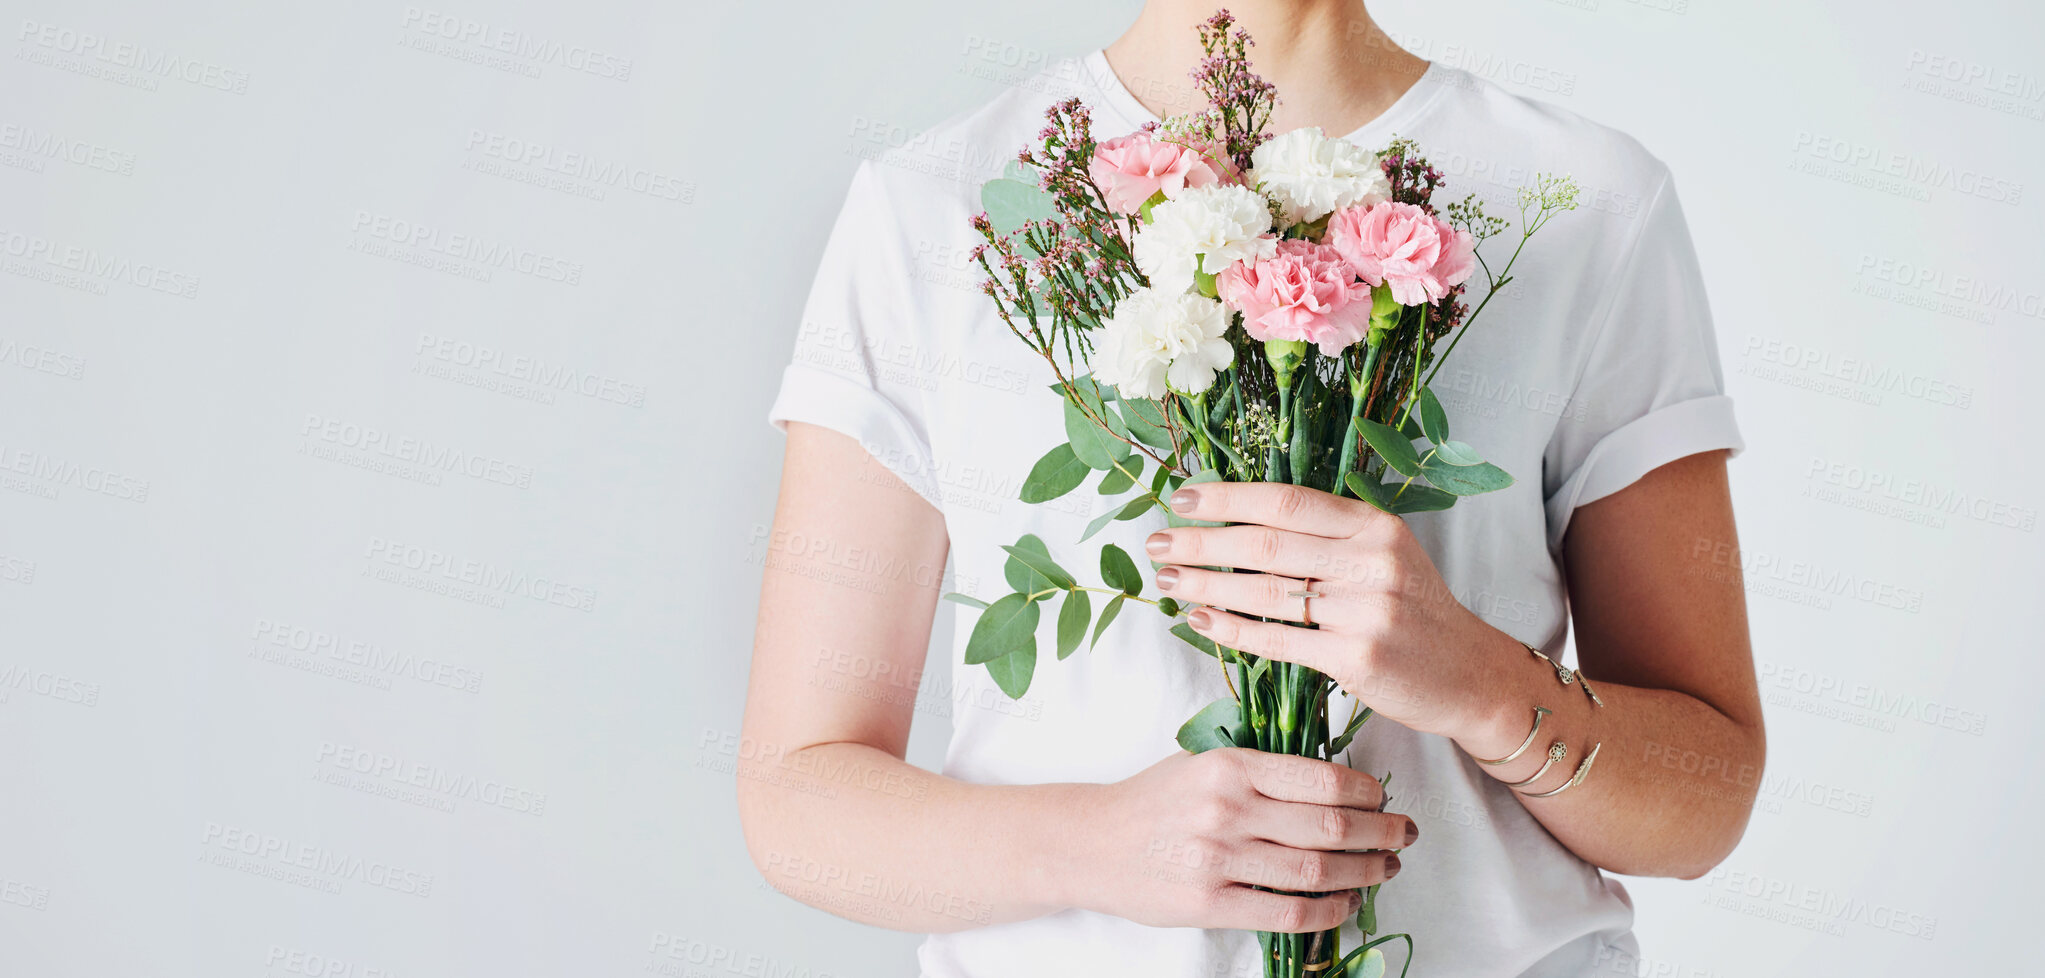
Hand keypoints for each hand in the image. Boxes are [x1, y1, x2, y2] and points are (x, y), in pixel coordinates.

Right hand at [1073, 748, 1413, 932]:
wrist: (1090, 842)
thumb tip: (1334, 781)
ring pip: (1317, 870)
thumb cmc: (1154, 800)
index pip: (1320, 779)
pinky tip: (1346, 903)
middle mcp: (1227, 809)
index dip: (1367, 792)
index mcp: (1230, 766)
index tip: (1383, 798)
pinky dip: (1329, 911)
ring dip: (1364, 872)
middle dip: (1381, 832)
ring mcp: (1218, 859)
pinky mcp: (1209, 904)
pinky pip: (1288, 912)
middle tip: (1404, 834)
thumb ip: (1259, 768)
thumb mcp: (1202, 762)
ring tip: (1385, 869)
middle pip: (1329, 826)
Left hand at [1145, 481, 1518, 737]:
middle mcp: (1372, 561)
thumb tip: (1238, 517)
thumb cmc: (1412, 611)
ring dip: (1206, 586)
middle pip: (1266, 543)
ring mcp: (1366, 610)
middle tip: (1157, 543)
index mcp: (1374, 525)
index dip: (1227, 497)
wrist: (1467, 674)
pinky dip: (1231, 631)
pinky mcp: (1356, 658)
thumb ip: (1325, 535)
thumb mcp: (1383, 555)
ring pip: (1264, 592)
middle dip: (1202, 542)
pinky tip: (1200, 622)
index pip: (1286, 500)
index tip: (1182, 499)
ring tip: (1168, 581)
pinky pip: (1276, 640)